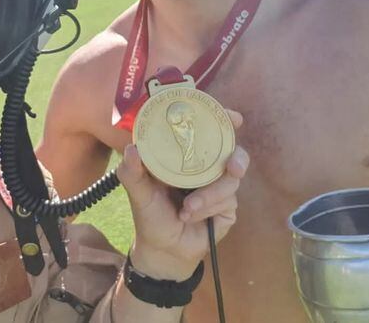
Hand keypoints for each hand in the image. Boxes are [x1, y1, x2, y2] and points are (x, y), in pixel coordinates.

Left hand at [118, 109, 248, 280]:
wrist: (164, 251)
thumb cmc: (150, 216)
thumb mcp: (138, 193)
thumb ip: (132, 172)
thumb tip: (132, 149)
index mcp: (186, 156)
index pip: (207, 131)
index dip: (222, 120)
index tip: (232, 117)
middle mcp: (205, 167)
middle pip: (232, 152)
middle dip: (236, 157)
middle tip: (232, 167)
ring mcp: (219, 187)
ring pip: (230, 180)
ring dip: (209, 196)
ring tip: (187, 209)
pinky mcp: (228, 207)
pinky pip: (228, 201)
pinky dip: (209, 208)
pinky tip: (192, 217)